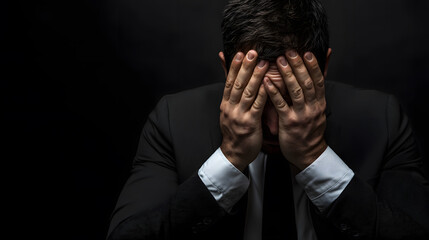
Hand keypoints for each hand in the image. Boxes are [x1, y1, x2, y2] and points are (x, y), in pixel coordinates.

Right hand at [220, 50, 268, 170]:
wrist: (234, 154)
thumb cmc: (235, 131)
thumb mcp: (229, 111)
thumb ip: (231, 94)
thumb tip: (228, 82)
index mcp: (225, 104)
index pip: (229, 82)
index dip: (234, 66)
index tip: (240, 52)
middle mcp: (230, 108)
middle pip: (238, 84)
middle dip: (245, 67)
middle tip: (252, 52)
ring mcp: (239, 116)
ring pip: (247, 93)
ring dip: (255, 77)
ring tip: (263, 63)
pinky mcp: (249, 124)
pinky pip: (257, 106)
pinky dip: (263, 94)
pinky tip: (269, 84)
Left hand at [263, 50, 326, 169]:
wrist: (308, 154)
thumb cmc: (309, 129)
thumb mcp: (318, 110)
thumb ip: (316, 92)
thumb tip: (321, 78)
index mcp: (320, 103)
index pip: (318, 80)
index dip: (313, 66)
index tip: (306, 51)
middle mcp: (313, 107)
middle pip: (307, 83)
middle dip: (299, 66)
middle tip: (290, 51)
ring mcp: (301, 115)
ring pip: (296, 92)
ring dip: (287, 75)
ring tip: (279, 60)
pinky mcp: (289, 123)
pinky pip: (281, 105)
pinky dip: (274, 92)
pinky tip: (266, 81)